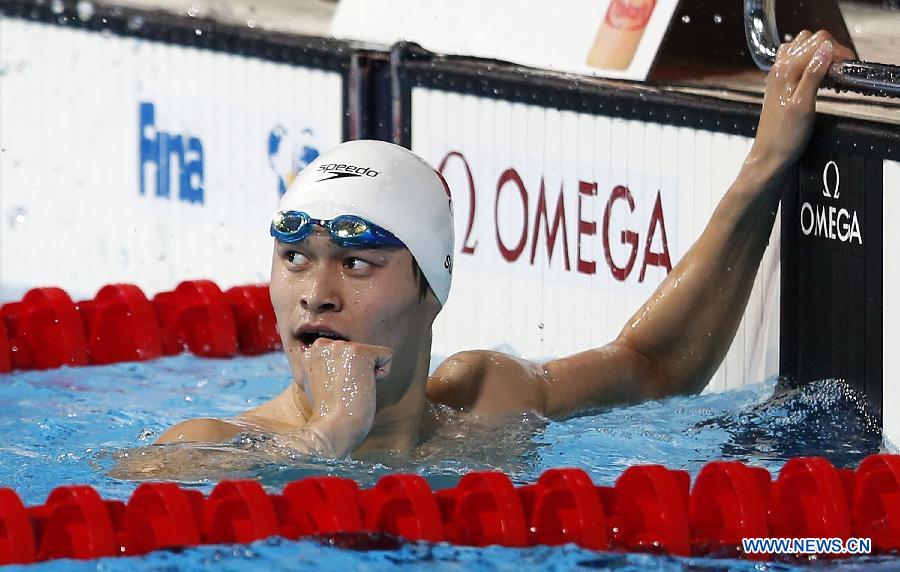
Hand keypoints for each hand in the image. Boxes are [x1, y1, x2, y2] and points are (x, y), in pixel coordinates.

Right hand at [296, 338, 392, 455]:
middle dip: (356, 372)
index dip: (344, 375)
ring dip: (367, 374)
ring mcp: (340, 346)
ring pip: (371, 354)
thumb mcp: (316, 384)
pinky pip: (386, 355)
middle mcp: (322, 344)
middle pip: (358, 352)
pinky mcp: (359, 352)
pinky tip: (365, 387)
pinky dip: (382, 375)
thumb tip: (342, 360)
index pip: (343, 353)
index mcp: (310, 351)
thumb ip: (325, 367)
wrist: (332, 428)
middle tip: (343, 392)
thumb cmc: (328, 414)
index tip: (333, 391)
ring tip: (351, 391)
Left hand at [749, 30, 854, 173]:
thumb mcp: (804, 105)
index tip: (847, 66)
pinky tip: (817, 76)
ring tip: (830, 72)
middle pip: (809, 40)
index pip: (817, 43)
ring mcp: (777, 76)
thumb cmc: (784, 137)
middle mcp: (778, 69)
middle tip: (840, 69)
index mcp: (785, 71)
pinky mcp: (780, 85)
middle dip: (829, 49)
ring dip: (818, 53)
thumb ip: (814, 75)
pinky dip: (809, 61)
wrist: (769, 155)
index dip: (837, 51)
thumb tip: (826, 50)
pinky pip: (795, 60)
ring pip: (801, 48)